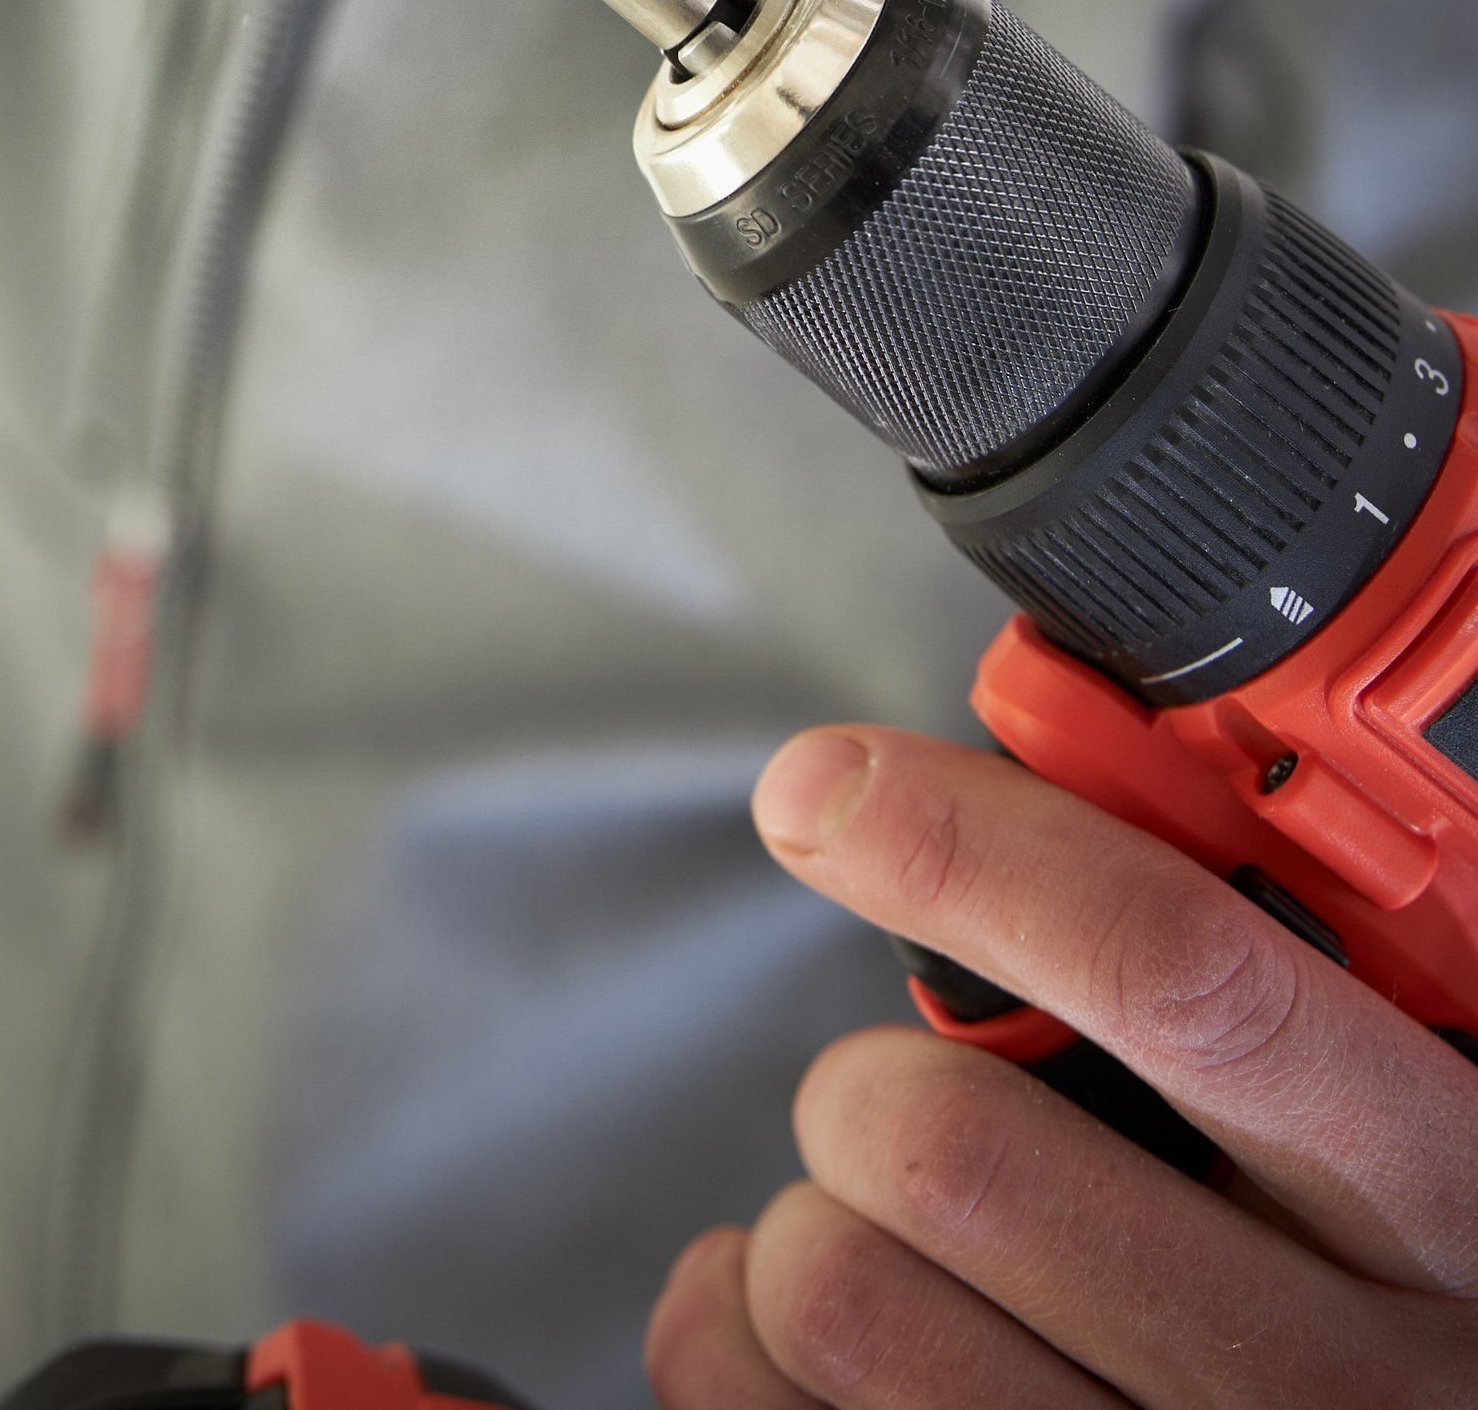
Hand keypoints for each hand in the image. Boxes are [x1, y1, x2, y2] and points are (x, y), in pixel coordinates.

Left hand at [644, 725, 1477, 1406]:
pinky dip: (730, 1342)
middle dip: (876, 1080)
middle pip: (952, 1147)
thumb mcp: (1430, 1114)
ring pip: (842, 1292)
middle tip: (913, 1099)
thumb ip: (1275, 966)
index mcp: (1434, 1196)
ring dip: (817, 1226)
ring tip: (890, 1234)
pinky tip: (792, 1332)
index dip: (971, 850)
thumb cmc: (1417, 1289)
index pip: (1178, 974)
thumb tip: (1045, 789)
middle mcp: (1322, 1387)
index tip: (831, 786)